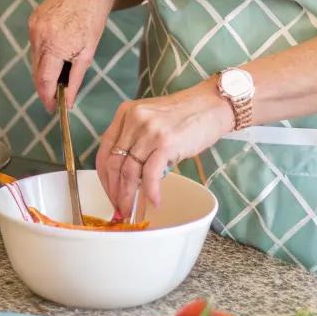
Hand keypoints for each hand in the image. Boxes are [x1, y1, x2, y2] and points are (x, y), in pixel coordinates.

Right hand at [29, 0, 118, 111]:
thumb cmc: (93, 21)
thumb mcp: (88, 53)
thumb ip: (75, 79)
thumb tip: (68, 103)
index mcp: (53, 45)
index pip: (43, 80)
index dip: (46, 98)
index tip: (52, 110)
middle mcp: (38, 36)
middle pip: (37, 71)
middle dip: (46, 86)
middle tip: (58, 96)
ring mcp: (33, 26)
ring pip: (35, 58)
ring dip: (45, 69)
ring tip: (61, 72)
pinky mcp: (32, 18)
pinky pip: (35, 45)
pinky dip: (44, 53)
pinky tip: (57, 53)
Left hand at [96, 82, 232, 214]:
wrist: (212, 104)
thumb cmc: (184, 115)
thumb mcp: (151, 119)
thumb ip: (135, 139)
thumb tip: (127, 177)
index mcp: (125, 113)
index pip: (104, 150)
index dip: (104, 177)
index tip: (109, 193)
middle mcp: (134, 119)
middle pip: (114, 163)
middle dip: (114, 191)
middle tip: (119, 208)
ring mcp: (150, 130)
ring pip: (129, 172)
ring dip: (128, 196)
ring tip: (132, 210)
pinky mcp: (166, 142)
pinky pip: (151, 174)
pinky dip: (150, 191)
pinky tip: (154, 201)